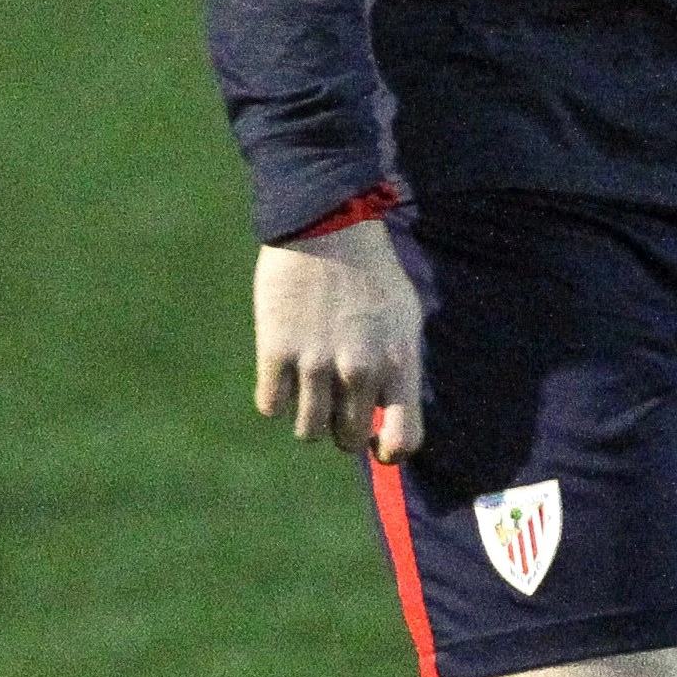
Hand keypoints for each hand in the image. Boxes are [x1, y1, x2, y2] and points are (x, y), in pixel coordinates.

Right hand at [252, 219, 422, 461]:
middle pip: (348, 439)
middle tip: (335, 401)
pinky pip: (271, 407)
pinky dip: (275, 398)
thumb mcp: (405, 319)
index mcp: (398, 362)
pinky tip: (282, 374)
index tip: (376, 442)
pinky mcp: (276, 351)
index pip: (404, 440)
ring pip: (308, 432)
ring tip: (308, 388)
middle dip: (343, 428)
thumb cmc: (372, 272)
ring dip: (308, 417)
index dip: (389, 451)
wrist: (326, 224)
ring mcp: (316, 363)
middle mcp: (360, 370)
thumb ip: (399, 369)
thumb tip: (387, 419)